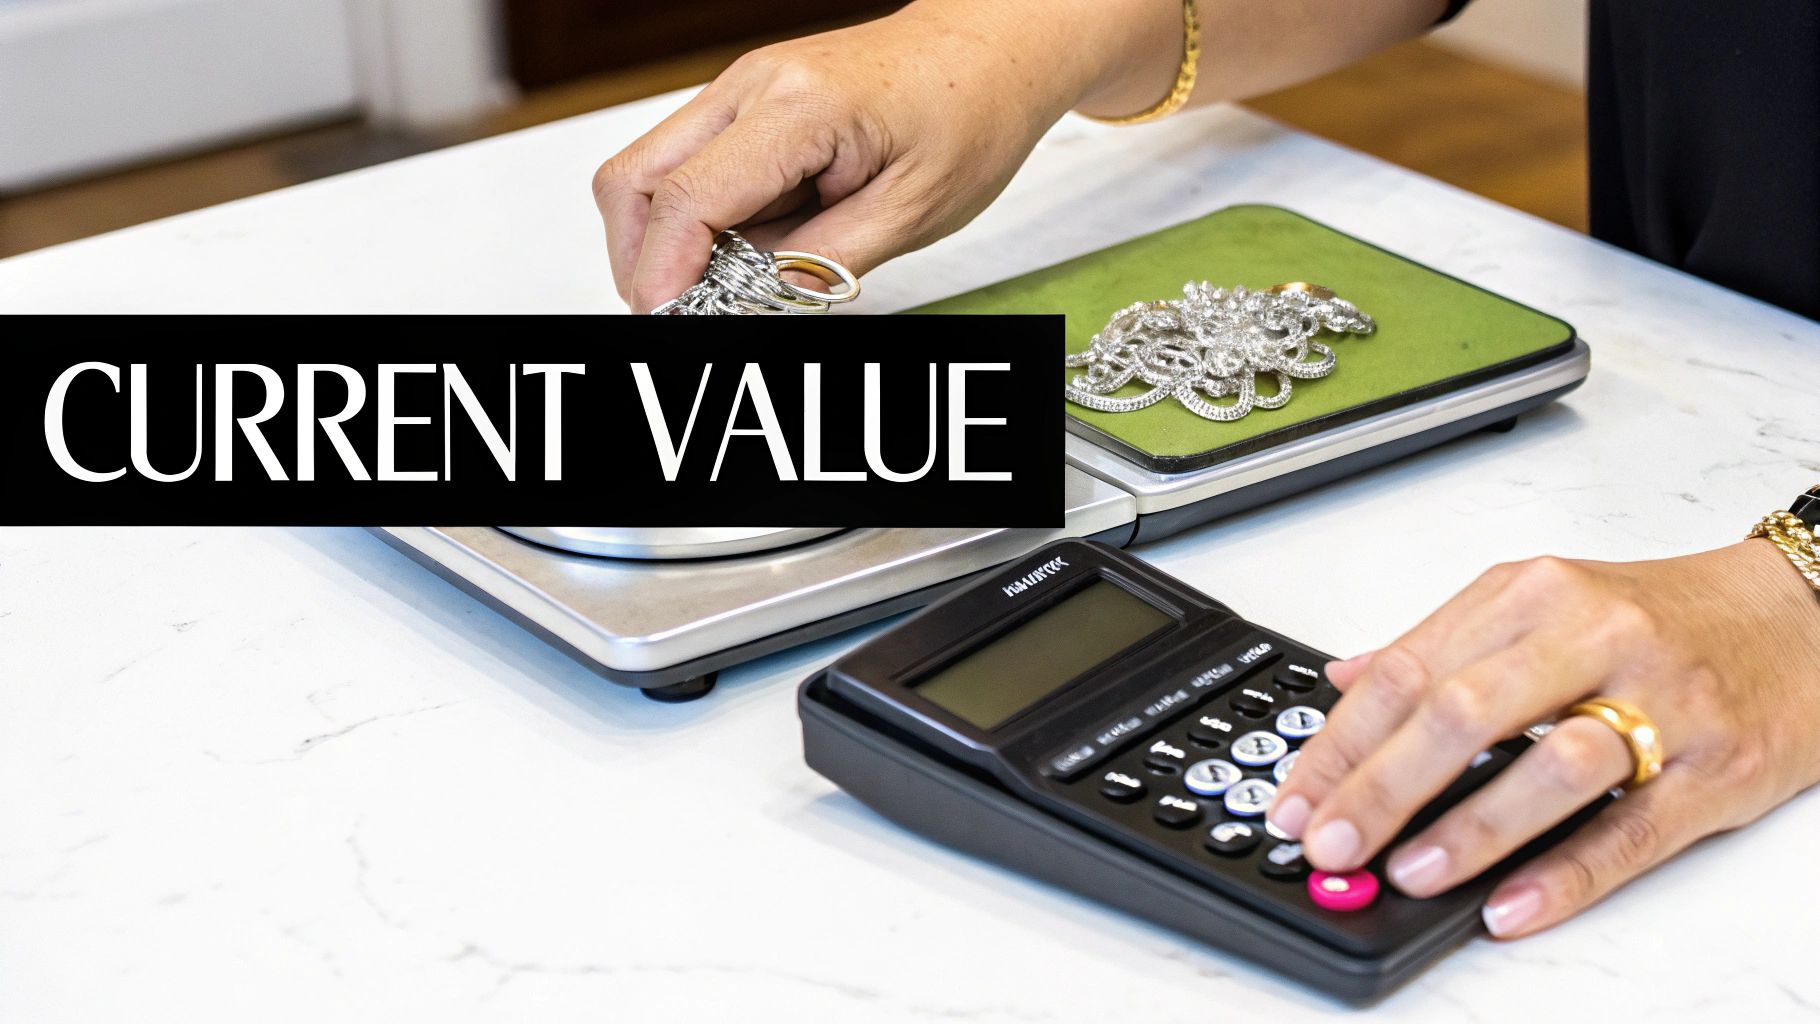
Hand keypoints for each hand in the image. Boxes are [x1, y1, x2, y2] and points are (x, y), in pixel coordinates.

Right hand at [592, 2, 1126, 311]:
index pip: (689, 199)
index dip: (663, 274)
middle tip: (681, 316)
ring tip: (726, 287)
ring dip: (666, 240)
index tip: (668, 324)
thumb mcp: (911, 214)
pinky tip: (746, 250)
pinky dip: (696, 220)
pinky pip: (688, 167)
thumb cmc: (969, 118)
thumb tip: (748, 306)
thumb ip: (822, 264)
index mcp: (800, 110)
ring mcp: (742, 89)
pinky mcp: (746, 103)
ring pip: (649, 173)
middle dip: (640, 260)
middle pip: (634, 179)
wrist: (989, 50)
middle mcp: (753, 86)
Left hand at [1269, 540, 1819, 937]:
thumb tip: (1344, 679)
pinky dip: (1566, 873)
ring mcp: (1660, 703)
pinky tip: (1509, 906)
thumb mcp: (1540, 601)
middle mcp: (1590, 636)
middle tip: (1328, 842)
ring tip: (1406, 872)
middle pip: (1461, 711)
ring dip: (1469, 827)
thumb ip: (1439, 641)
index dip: (1340, 744)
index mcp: (1530, 595)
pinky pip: (1632, 830)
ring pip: (1550, 764)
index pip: (1407, 671)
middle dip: (1379, 786)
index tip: (1295, 799)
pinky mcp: (1718, 768)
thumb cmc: (1660, 616)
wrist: (1801, 614)